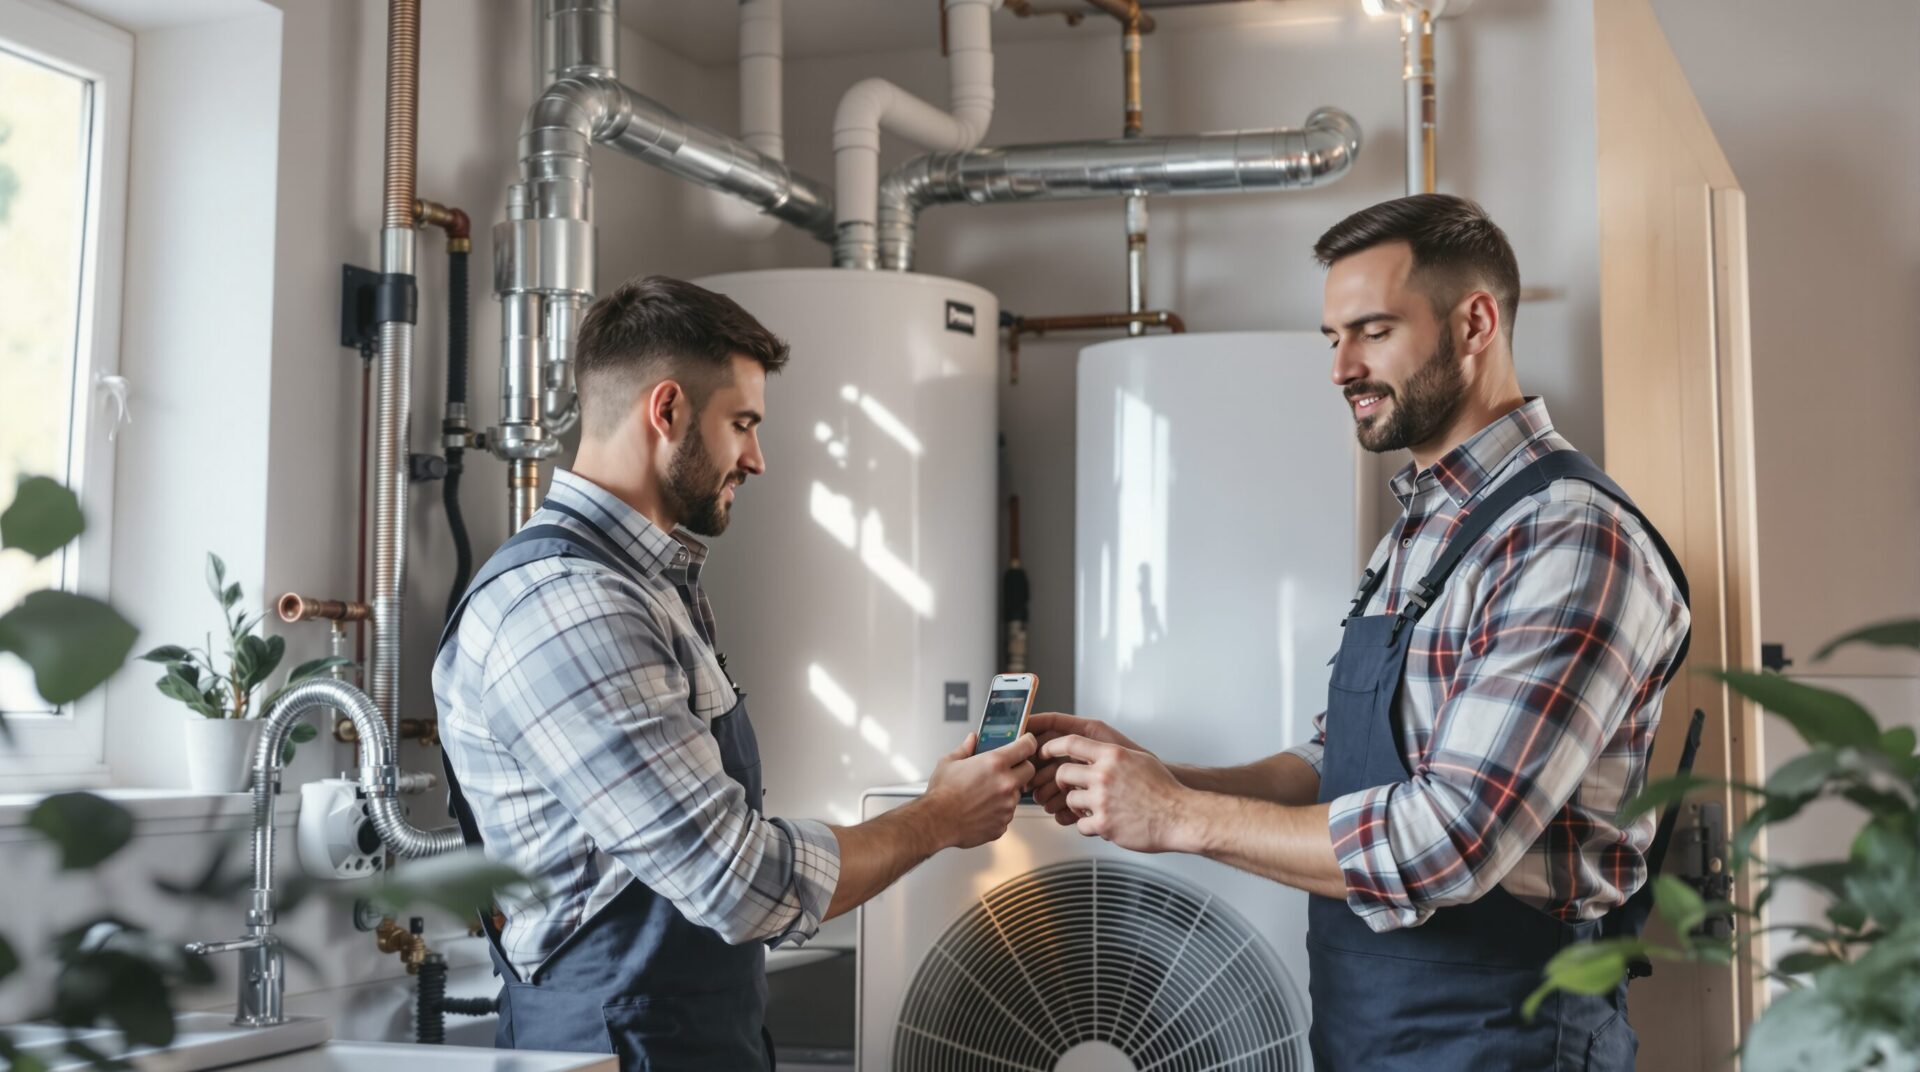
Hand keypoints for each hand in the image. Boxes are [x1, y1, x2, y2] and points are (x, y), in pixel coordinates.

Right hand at [921, 731, 1037, 849]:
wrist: (936, 822)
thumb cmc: (941, 793)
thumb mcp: (949, 762)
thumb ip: (965, 748)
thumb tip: (972, 739)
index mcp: (995, 763)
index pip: (1027, 746)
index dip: (1027, 742)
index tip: (1026, 743)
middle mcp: (1006, 783)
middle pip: (1029, 770)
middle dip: (1020, 768)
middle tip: (1006, 770)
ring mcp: (1007, 805)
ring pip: (1017, 794)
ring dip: (1007, 792)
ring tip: (984, 794)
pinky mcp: (1003, 823)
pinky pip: (1007, 813)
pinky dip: (998, 811)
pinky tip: (982, 809)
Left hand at [1041, 734, 1194, 853]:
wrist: (1179, 816)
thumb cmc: (1163, 790)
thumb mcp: (1138, 760)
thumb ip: (1113, 756)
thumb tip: (1094, 753)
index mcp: (1112, 755)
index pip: (1070, 743)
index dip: (1051, 747)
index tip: (1043, 752)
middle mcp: (1104, 775)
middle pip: (1062, 773)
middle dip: (1061, 782)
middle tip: (1068, 787)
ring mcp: (1102, 801)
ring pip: (1069, 800)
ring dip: (1076, 806)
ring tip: (1092, 808)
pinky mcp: (1104, 824)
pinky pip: (1080, 825)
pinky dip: (1088, 826)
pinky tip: (1102, 824)